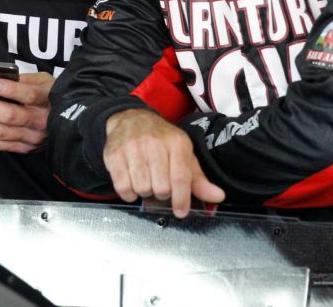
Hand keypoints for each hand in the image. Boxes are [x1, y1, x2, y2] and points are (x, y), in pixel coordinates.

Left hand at [0, 72, 52, 152]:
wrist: (69, 120)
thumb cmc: (50, 95)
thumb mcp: (44, 80)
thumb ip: (25, 79)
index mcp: (47, 99)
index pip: (29, 95)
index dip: (11, 90)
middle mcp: (40, 120)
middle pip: (9, 116)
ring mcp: (32, 137)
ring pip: (0, 132)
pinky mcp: (25, 148)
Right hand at [103, 109, 224, 217]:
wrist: (131, 120)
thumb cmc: (161, 141)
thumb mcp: (183, 155)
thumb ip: (198, 179)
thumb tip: (218, 196)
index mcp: (177, 142)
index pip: (181, 178)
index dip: (182, 199)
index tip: (181, 211)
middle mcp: (155, 143)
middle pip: (161, 188)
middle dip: (162, 193)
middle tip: (160, 185)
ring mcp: (133, 148)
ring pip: (142, 188)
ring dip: (145, 192)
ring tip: (146, 181)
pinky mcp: (114, 155)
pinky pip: (123, 187)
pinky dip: (129, 193)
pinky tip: (132, 184)